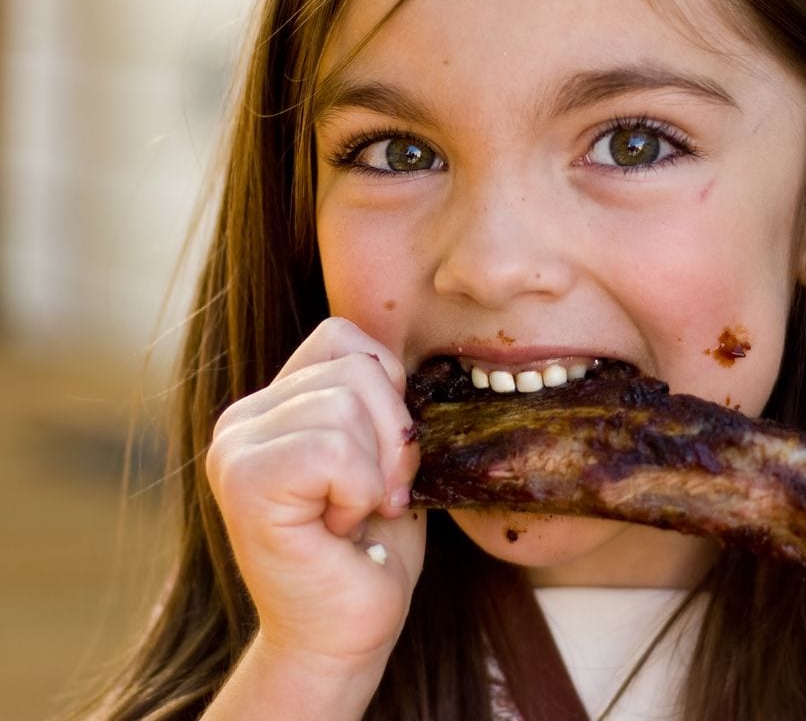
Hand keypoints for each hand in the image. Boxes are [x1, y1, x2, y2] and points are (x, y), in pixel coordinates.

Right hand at [205, 317, 424, 676]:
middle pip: (356, 367)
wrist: (345, 631)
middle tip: (378, 496)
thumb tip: (406, 353)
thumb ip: (375, 394)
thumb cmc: (372, 544)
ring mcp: (236, 447)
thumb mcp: (382, 450)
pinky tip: (338, 528)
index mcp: (273, 402)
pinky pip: (336, 449)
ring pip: (348, 403)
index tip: (385, 456)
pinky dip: (360, 491)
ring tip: (355, 513)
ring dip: (377, 470)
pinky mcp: (245, 482)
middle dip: (394, 435)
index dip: (388, 390)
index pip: (342, 337)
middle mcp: (242, 418)